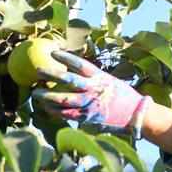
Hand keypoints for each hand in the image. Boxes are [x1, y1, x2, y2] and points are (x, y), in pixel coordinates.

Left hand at [32, 50, 150, 135]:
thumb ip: (93, 79)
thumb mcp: (110, 81)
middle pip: (68, 80)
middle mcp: (93, 89)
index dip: (66, 58)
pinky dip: (54, 111)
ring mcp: (89, 104)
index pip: (80, 64)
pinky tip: (46, 108)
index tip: (53, 53)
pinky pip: (66, 114)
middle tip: (38, 71)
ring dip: (46, 97)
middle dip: (52, 75)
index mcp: (100, 77)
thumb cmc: (123, 96)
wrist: (135, 114)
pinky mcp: (87, 118)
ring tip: (36, 93)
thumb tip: (75, 73)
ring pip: (63, 100)